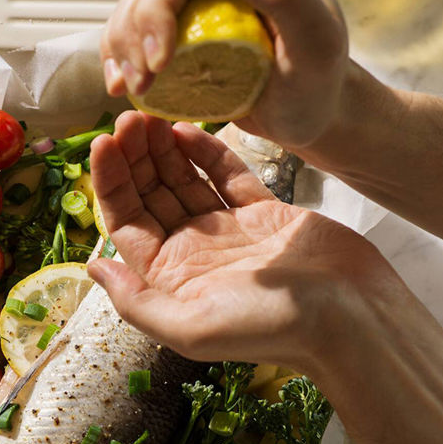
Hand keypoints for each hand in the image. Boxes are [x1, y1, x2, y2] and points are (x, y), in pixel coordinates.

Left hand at [84, 112, 392, 370]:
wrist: (350, 317)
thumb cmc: (269, 329)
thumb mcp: (189, 328)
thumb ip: (135, 301)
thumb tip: (92, 268)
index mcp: (170, 277)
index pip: (126, 221)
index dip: (110, 182)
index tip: (102, 142)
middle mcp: (193, 252)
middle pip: (151, 195)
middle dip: (135, 157)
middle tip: (129, 116)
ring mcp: (229, 230)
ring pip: (185, 180)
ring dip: (164, 149)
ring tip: (150, 114)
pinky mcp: (264, 213)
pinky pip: (227, 175)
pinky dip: (207, 151)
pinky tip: (186, 127)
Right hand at [101, 0, 349, 148]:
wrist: (311, 109)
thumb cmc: (317, 84)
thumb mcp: (316, 45)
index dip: (155, 15)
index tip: (157, 66)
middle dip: (131, 33)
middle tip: (139, 84)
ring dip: (119, 45)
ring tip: (130, 87)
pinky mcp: (184, 7)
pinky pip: (134, 19)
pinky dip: (119, 51)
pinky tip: (123, 81)